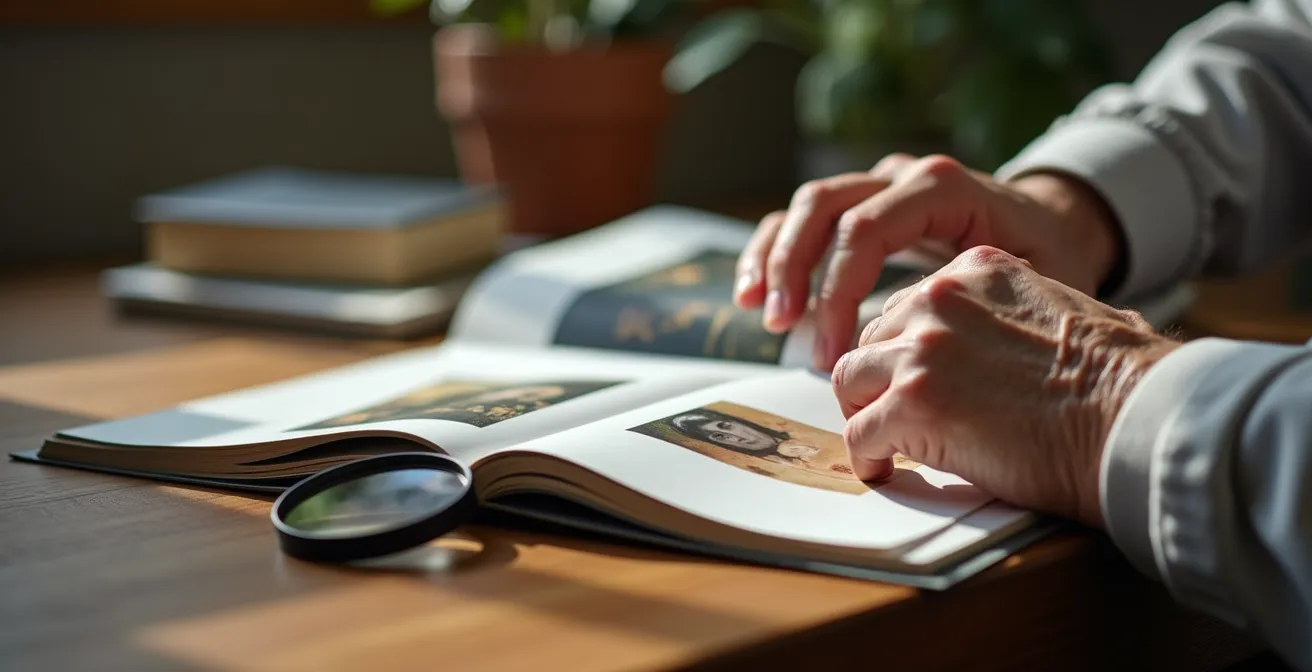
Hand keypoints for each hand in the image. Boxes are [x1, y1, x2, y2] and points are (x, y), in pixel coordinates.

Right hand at [733, 153, 1122, 371]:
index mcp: (943, 188)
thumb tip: (930, 343)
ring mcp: (877, 186)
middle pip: (824, 206)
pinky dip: (771, 253)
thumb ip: (988, 298)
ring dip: (775, 260)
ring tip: (763, 315)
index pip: (866, 229)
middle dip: (795, 270)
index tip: (832, 352)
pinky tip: (752, 296)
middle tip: (784, 327)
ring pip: (805, 206)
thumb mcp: (1041, 279)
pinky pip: (802, 219)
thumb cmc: (1048, 260)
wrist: (1052, 224)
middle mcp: (902, 176)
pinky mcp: (860, 207)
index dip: (837, 290)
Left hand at [830, 246, 1177, 527]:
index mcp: (979, 269)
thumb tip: (1019, 347)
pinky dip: (866, 458)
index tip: (914, 379)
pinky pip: (859, 434)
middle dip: (877, 379)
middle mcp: (941, 298)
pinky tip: (885, 471)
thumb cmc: (1123, 381)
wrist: (1135, 417)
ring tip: (882, 444)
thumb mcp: (1071, 309)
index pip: (910, 303)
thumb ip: (1019, 314)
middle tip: (886, 414)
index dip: (907, 348)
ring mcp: (922, 349)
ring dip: (863, 414)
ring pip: (851, 380)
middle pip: (873, 338)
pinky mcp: (912, 403)